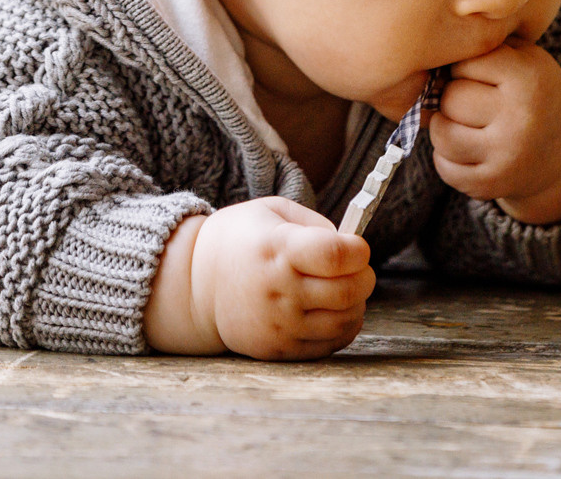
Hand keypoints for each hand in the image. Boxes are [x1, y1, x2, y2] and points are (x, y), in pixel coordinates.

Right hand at [143, 197, 373, 359]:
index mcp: (277, 248)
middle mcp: (278, 289)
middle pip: (348, 290)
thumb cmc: (241, 240)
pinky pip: (331, 343)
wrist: (196, 285)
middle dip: (364, 277)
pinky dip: (342, 326)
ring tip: (343, 289)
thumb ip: (316, 225)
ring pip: (346, 320)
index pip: (336, 255)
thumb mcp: (272, 212)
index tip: (357, 246)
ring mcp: (279, 324)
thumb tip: (353, 248)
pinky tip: (330, 310)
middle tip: (357, 268)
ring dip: (356, 303)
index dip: (358, 250)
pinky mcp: (279, 349)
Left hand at [429, 35, 560, 225]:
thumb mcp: (525, 57)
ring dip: (445, 125)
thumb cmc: (534, 92)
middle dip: (452, 96)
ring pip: (442, 133)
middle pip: (450, 99)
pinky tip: (467, 147)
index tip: (479, 74)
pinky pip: (444, 167)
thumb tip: (425, 64)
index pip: (464, 63)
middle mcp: (520, 119)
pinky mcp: (492, 185)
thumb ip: (483, 46)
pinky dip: (447, 156)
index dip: (464, 66)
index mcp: (528, 79)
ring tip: (465, 122)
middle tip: (473, 99)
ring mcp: (506, 156)